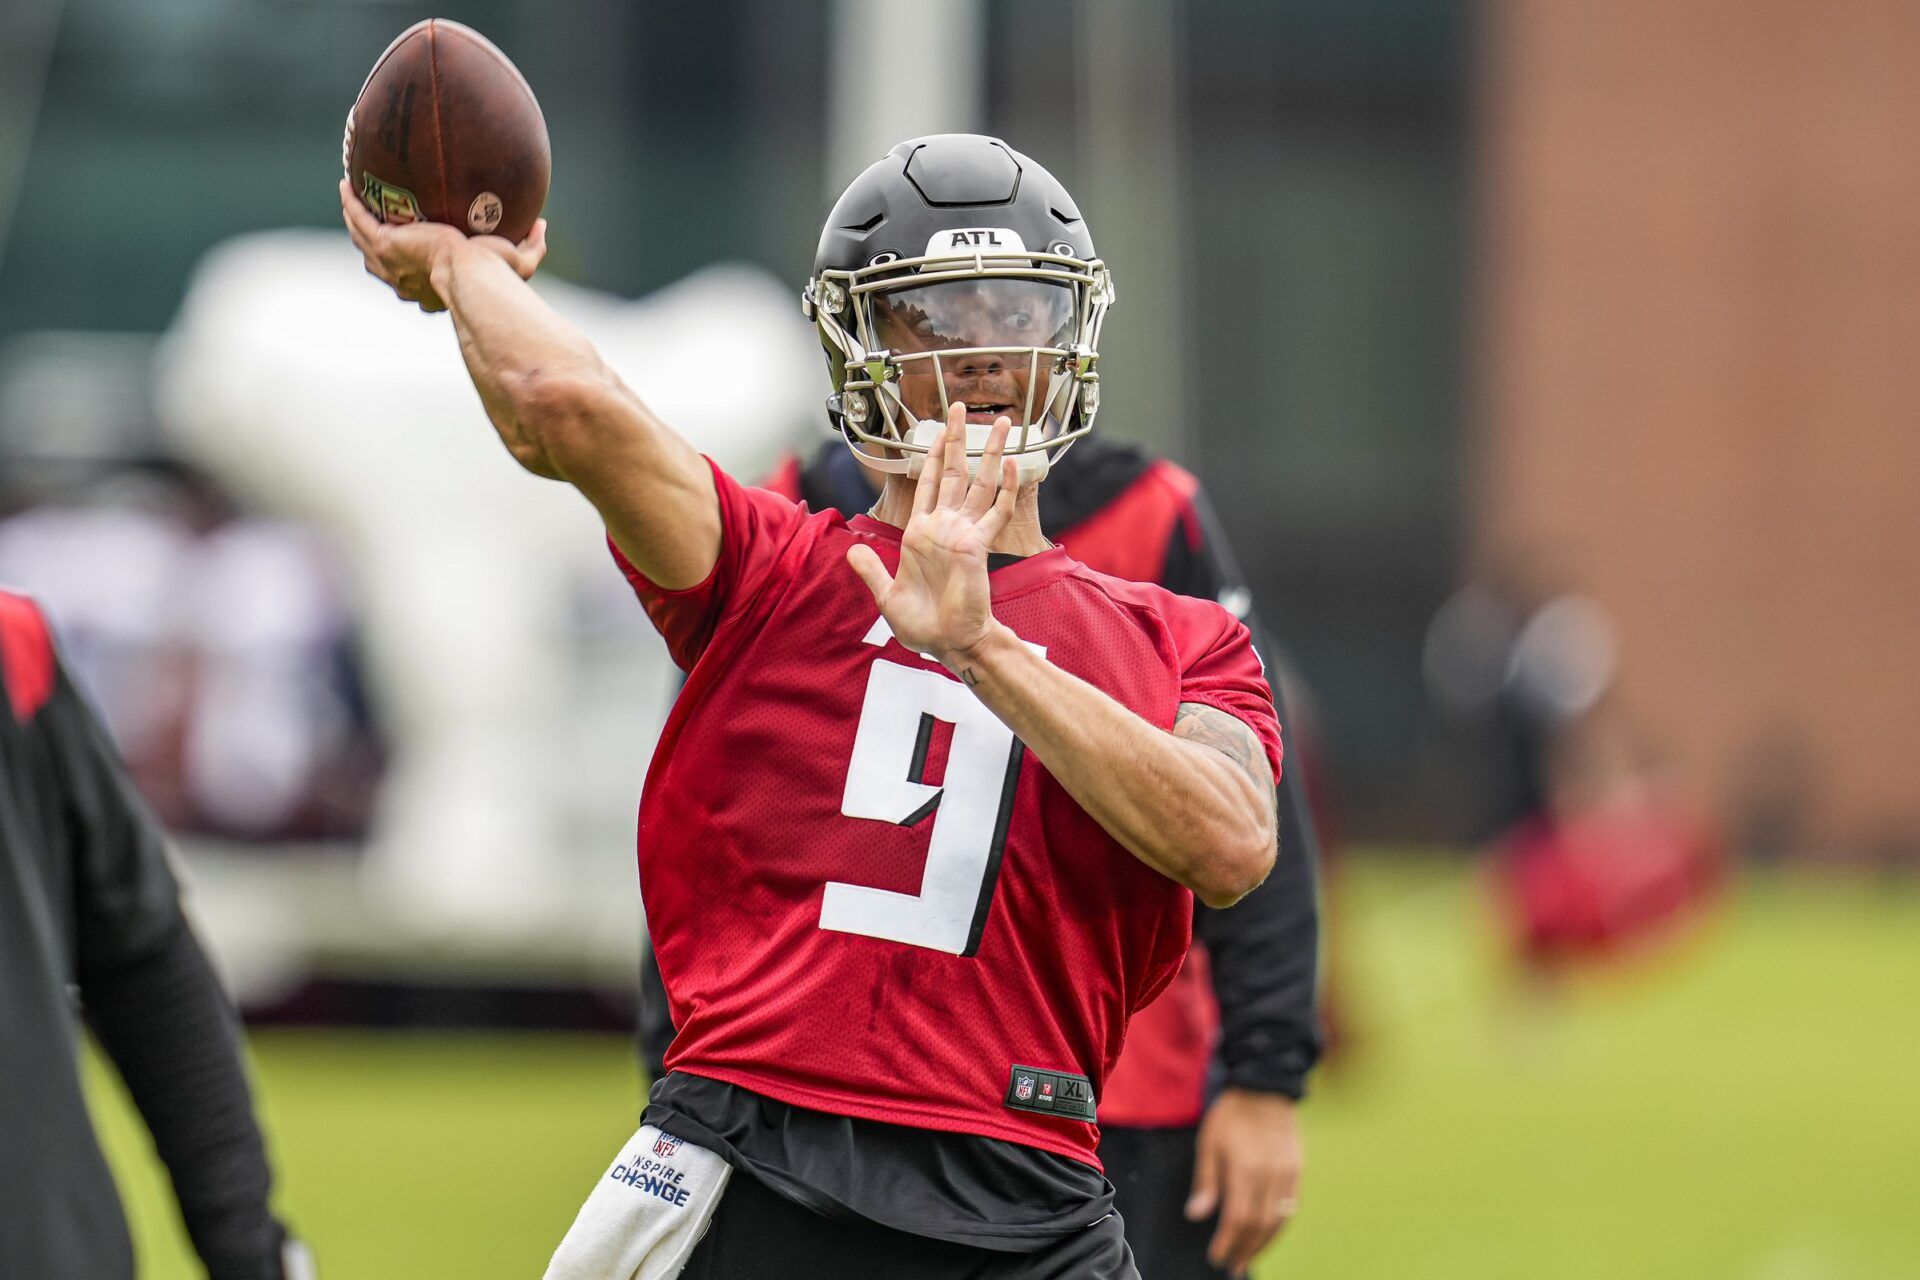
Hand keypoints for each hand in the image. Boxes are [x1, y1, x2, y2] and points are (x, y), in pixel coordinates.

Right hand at [338, 178, 545, 311]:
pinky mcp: (383, 244)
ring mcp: (389, 263)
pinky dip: (351, 203)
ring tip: (352, 199)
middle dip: (374, 244)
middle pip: (380, 261)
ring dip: (355, 220)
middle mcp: (404, 280)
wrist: (472, 276)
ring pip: (362, 239)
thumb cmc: (495, 277)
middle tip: (374, 223)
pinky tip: (346, 185)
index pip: (414, 282)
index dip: (410, 270)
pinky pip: (359, 219)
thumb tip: (542, 226)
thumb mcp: (518, 262)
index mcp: (430, 289)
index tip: (415, 253)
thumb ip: (532, 246)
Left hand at [845, 402, 1018, 671]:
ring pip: (979, 483)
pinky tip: (1008, 464)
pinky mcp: (977, 546)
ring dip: (990, 452)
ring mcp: (963, 534)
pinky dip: (1005, 488)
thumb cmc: (922, 626)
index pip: (926, 484)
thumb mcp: (886, 596)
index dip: (931, 456)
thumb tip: (851, 550)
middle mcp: (944, 527)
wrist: (948, 644)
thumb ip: (870, 571)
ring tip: (1003, 423)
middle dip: (958, 438)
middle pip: (953, 472)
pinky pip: (995, 511)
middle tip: (962, 406)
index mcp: (920, 534)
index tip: (937, 430)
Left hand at [1185, 1088, 1303, 1276]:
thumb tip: (1197, 1216)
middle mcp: (1270, 1175)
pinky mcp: (1297, 1169)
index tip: (1217, 1257)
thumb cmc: (1231, 1115)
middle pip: (1260, 1225)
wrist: (1265, 1085)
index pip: (1238, 1218)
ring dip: (1264, 1244)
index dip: (1228, 1243)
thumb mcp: (1208, 1143)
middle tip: (1233, 1266)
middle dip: (1246, 1250)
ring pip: (1279, 1220)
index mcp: (1245, 1169)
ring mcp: (1287, 1173)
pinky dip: (1279, 1226)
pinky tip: (1267, 1235)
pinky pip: (1291, 1207)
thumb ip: (1206, 1182)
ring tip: (1249, 1257)